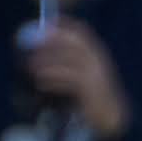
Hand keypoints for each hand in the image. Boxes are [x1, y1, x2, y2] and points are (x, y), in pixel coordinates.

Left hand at [20, 19, 128, 139]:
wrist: (109, 115)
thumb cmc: (91, 95)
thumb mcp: (82, 75)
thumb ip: (68, 62)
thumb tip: (42, 49)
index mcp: (97, 54)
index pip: (81, 33)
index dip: (64, 26)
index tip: (45, 24)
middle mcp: (98, 61)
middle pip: (75, 44)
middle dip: (53, 41)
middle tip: (34, 44)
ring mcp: (96, 74)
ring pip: (70, 61)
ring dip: (49, 62)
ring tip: (32, 67)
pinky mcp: (91, 88)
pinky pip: (69, 79)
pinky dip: (54, 79)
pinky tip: (41, 83)